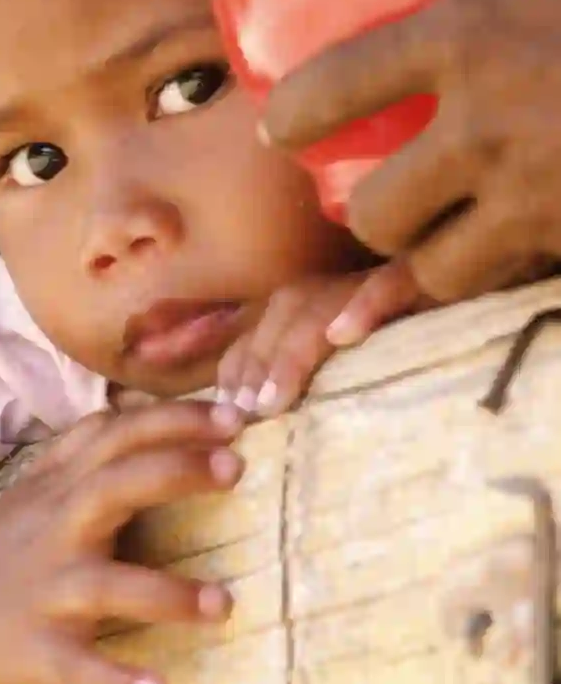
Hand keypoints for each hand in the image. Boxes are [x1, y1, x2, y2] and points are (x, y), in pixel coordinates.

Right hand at [0, 402, 244, 683]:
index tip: (233, 417)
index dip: (173, 420)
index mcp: (62, 488)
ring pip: (107, 586)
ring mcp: (48, 590)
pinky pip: (82, 668)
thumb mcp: (38, 485)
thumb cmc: (2, 544)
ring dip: (166, 593)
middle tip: (235, 469)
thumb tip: (138, 405)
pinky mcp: (38, 650)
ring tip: (222, 604)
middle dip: (173, 473)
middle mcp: (57, 530)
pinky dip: (118, 680)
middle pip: (113, 487)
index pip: (117, 436)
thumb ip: (83, 446)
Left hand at [215, 262, 420, 417]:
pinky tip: (346, 335)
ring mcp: (375, 278)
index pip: (260, 326)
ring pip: (322, 299)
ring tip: (277, 394)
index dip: (238, 365)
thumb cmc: (401, 353)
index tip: (227, 410)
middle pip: (283, 310)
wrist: (470, 310)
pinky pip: (390, 283)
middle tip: (249, 412)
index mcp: (313, 305)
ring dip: (293, 347)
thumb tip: (256, 420)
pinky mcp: (420, 276)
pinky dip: (365, 305)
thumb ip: (305, 381)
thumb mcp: (347, 370)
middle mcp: (337, 286)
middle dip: (258, 361)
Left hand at [260, 0, 560, 303]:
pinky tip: (518, 242)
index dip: (295, 116)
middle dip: (371, 215)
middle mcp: (489, 128)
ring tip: (445, 230)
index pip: (333, 87)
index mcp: (471, 34)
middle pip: (377, 213)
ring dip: (435, 256)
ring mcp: (543, 196)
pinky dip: (510, 270)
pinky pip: (521, 283)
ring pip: (442, 268)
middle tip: (383, 195)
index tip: (283, 126)